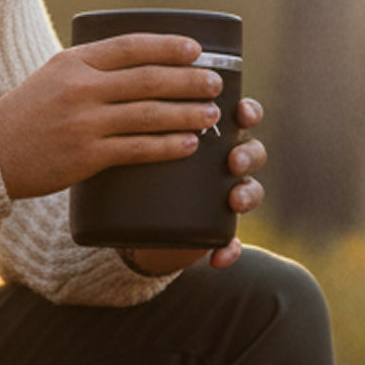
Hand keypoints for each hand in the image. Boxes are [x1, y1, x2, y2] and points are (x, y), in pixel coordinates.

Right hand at [0, 35, 224, 200]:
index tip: (196, 50)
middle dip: (189, 80)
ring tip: (211, 115)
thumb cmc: (26, 116)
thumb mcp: (53, 77)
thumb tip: (140, 67)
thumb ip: (91, 70)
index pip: (131, 46)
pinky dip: (167, 146)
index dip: (169, 46)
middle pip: (148, 79)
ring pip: (148, 114)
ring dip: (186, 114)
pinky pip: (137, 149)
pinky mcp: (86, 156)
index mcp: (74, 62)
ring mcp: (84, 122)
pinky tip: (188, 145)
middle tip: (215, 83)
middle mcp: (81, 87)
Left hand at [124, 98, 265, 274]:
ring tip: (234, 202)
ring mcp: (222, 197)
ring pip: (251, 191)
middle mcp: (222, 164)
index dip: (247, 112)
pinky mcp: (215, 230)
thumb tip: (112, 107)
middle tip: (233, 161)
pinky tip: (219, 257)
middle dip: (249, 155)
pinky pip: (230, 241)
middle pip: (251, 152)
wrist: (131, 220)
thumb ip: (132, 125)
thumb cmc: (135, 172)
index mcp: (209, 136)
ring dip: (248, 196)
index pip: (238, 117)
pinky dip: (228, 249)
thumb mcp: (135, 145)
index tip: (240, 112)